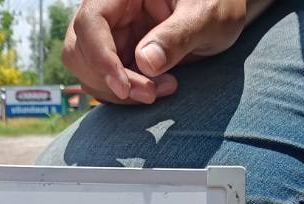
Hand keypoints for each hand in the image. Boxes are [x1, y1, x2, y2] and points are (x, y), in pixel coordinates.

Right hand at [64, 0, 251, 104]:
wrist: (222, 15)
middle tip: (150, 94)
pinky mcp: (120, 56)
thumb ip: (177, 35)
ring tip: (163, 89)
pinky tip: (159, 89)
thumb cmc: (218, 4)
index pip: (91, 21)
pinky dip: (128, 95)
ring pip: (89, 72)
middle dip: (110, 80)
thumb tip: (146, 62)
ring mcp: (113, 35)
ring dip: (120, 92)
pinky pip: (107, 83)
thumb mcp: (206, 15)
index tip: (124, 87)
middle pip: (81, 50)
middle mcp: (111, 11)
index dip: (100, 57)